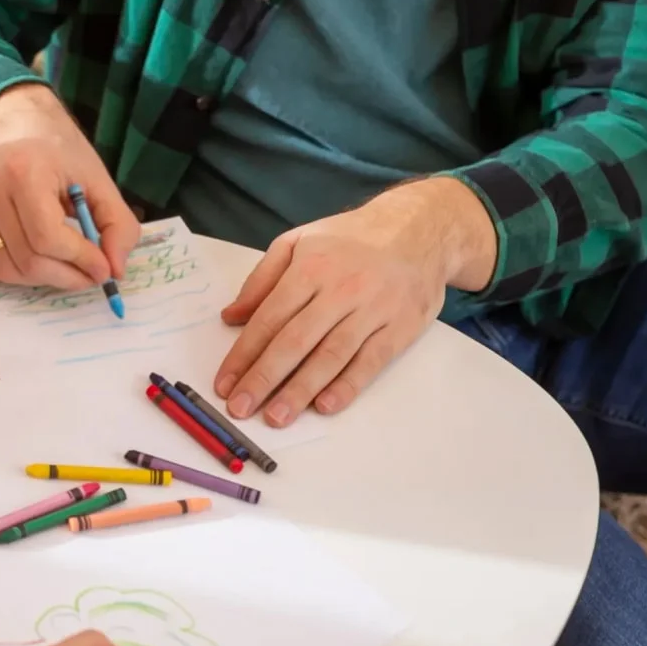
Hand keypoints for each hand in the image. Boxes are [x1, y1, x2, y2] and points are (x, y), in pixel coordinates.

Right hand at [0, 84, 139, 288]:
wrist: (11, 125)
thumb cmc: (57, 151)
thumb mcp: (97, 179)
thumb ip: (117, 224)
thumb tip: (115, 270)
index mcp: (24, 172)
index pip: (48, 237)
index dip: (80, 260)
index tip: (104, 268)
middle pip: (28, 259)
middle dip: (67, 276)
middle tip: (91, 275)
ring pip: (8, 270)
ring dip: (44, 280)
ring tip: (67, 268)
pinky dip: (19, 275)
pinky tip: (40, 260)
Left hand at [214, 180, 495, 425]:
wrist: (421, 228)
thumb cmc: (352, 239)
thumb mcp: (300, 240)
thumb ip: (262, 278)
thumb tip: (231, 316)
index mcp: (310, 268)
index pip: (269, 318)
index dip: (244, 354)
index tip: (226, 383)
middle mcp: (340, 290)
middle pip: (295, 341)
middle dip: (264, 378)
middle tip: (241, 408)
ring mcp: (373, 310)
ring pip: (331, 356)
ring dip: (300, 390)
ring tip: (276, 417)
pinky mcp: (400, 327)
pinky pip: (370, 361)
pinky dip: (347, 386)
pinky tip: (325, 406)